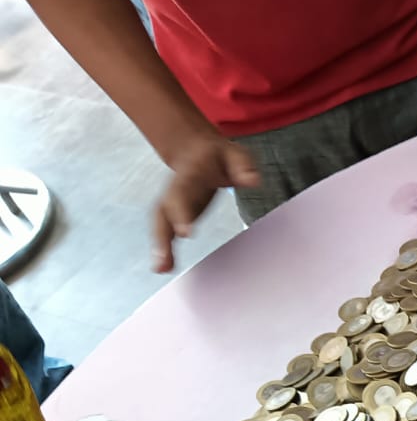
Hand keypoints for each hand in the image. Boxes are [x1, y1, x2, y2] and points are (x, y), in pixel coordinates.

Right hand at [154, 131, 258, 272]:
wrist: (196, 151)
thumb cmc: (218, 156)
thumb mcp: (234, 153)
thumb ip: (242, 165)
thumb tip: (252, 180)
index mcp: (188, 176)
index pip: (181, 194)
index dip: (181, 214)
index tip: (185, 234)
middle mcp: (174, 190)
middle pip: (162, 213)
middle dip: (162, 236)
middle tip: (163, 259)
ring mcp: (172, 203)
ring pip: (160, 225)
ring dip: (160, 247)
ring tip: (161, 269)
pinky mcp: (175, 214)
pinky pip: (166, 232)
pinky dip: (164, 250)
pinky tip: (163, 268)